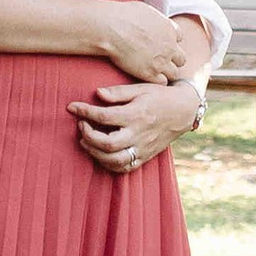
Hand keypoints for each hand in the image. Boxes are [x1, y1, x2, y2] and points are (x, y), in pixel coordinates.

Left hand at [70, 76, 198, 173]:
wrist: (184, 111)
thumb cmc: (159, 96)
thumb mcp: (140, 88)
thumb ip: (118, 93)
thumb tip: (96, 93)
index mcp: (136, 114)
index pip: (104, 116)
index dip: (85, 111)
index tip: (71, 107)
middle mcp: (139, 134)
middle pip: (107, 143)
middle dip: (88, 135)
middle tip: (81, 125)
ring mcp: (142, 148)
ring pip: (115, 160)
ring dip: (95, 153)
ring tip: (85, 140)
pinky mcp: (145, 157)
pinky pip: (125, 167)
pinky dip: (108, 163)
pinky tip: (100, 153)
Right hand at [91, 3, 192, 84]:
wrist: (112, 28)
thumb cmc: (124, 15)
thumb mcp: (146, 10)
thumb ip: (155, 20)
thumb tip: (152, 21)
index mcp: (169, 29)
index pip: (179, 38)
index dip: (170, 41)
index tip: (161, 44)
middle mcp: (169, 46)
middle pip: (181, 58)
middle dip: (173, 59)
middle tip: (161, 60)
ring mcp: (161, 61)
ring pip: (175, 73)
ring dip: (167, 73)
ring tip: (155, 72)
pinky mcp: (150, 73)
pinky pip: (163, 82)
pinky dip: (158, 81)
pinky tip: (148, 77)